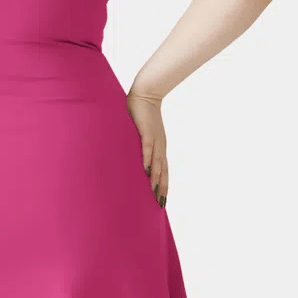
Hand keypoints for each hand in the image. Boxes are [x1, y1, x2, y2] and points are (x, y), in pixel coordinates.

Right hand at [126, 90, 167, 207]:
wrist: (146, 93)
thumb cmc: (142, 113)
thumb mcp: (143, 132)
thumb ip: (140, 144)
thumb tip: (134, 156)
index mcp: (159, 147)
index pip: (163, 170)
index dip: (163, 185)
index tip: (162, 200)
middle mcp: (159, 146)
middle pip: (163, 171)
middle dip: (162, 187)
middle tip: (160, 203)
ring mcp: (154, 139)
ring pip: (156, 162)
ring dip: (155, 178)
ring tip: (154, 192)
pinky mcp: (146, 131)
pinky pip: (147, 148)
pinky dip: (147, 159)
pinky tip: (145, 170)